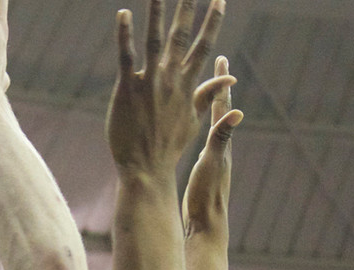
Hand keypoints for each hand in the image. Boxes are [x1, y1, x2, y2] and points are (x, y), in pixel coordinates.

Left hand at [106, 0, 230, 176]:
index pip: (203, 47)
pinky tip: (124, 14)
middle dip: (187, 8)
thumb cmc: (169, 147)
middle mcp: (170, 80)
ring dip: (156, 12)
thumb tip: (229, 78)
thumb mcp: (194, 121)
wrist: (146, 169)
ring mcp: (149, 83)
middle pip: (181, 36)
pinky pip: (127, 57)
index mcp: (186, 86)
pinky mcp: (127, 90)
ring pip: (154, 40)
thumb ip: (207, 95)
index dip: (212, 21)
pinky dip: (125, 35)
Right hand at [184, 56, 242, 240]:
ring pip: (211, 127)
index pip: (223, 107)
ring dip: (209, 108)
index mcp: (221, 145)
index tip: (222, 60)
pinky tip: (194, 132)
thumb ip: (221, 138)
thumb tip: (237, 111)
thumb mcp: (211, 164)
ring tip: (206, 94)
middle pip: (220, 113)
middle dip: (217, 90)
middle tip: (218, 68)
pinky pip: (202, 143)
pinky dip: (200, 130)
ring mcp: (212, 162)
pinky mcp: (203, 173)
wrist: (205, 228)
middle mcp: (220, 151)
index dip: (221, 84)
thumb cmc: (206, 198)